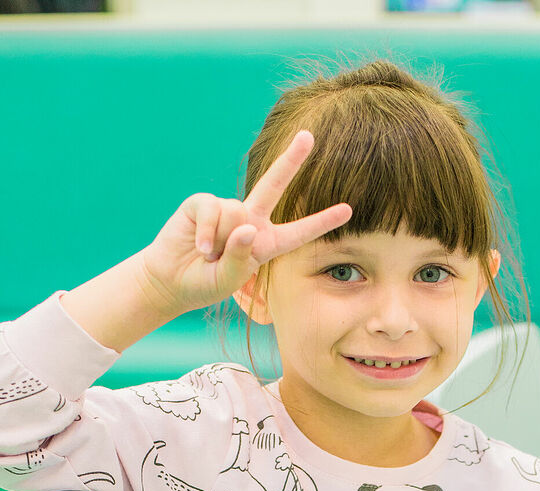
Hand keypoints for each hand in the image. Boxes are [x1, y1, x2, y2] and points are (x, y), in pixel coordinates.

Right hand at [138, 130, 351, 316]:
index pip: (298, 233)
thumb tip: (245, 226)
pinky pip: (211, 211)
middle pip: (274, 185)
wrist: (170, 280)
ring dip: (219, 241)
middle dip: (291, 160)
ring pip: (234, 215)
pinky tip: (199, 246)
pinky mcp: (202, 203)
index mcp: (265, 243)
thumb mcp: (228, 281)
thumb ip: (240, 259)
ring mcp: (227, 209)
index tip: (348, 210)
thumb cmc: (204, 283)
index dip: (322, 221)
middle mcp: (250, 220)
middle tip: (308, 135)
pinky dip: (206, 232)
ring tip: (208, 255)